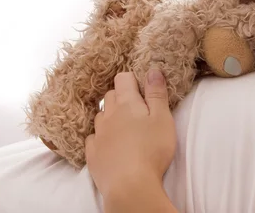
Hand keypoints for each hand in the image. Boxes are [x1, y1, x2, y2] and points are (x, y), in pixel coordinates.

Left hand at [85, 70, 176, 211]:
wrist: (130, 185)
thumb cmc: (151, 150)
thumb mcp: (163, 118)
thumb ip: (156, 93)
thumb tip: (152, 70)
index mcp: (126, 103)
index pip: (122, 79)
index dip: (133, 80)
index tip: (143, 89)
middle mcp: (107, 115)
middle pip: (110, 96)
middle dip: (122, 97)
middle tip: (138, 109)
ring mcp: (97, 135)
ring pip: (101, 116)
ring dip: (110, 117)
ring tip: (125, 128)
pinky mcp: (92, 154)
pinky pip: (93, 138)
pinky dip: (101, 137)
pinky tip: (111, 145)